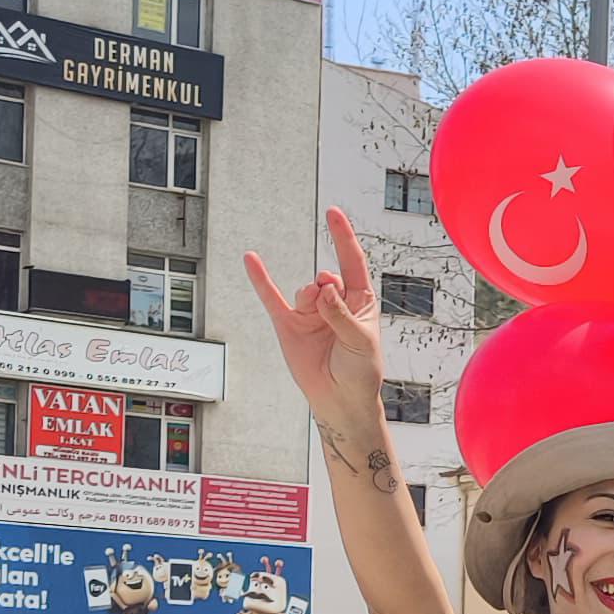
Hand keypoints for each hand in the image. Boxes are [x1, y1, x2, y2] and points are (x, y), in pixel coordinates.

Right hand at [241, 210, 383, 427]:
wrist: (340, 400)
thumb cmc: (361, 372)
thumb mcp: (361, 342)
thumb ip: (342, 315)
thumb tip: (324, 289)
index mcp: (360, 301)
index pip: (353, 262)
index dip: (343, 238)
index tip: (333, 213)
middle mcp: (335, 302)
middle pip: (327, 277)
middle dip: (327, 288)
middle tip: (329, 302)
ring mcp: (311, 312)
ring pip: (305, 290)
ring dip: (310, 299)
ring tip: (315, 313)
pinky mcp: (289, 324)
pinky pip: (271, 297)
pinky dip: (261, 279)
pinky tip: (251, 259)